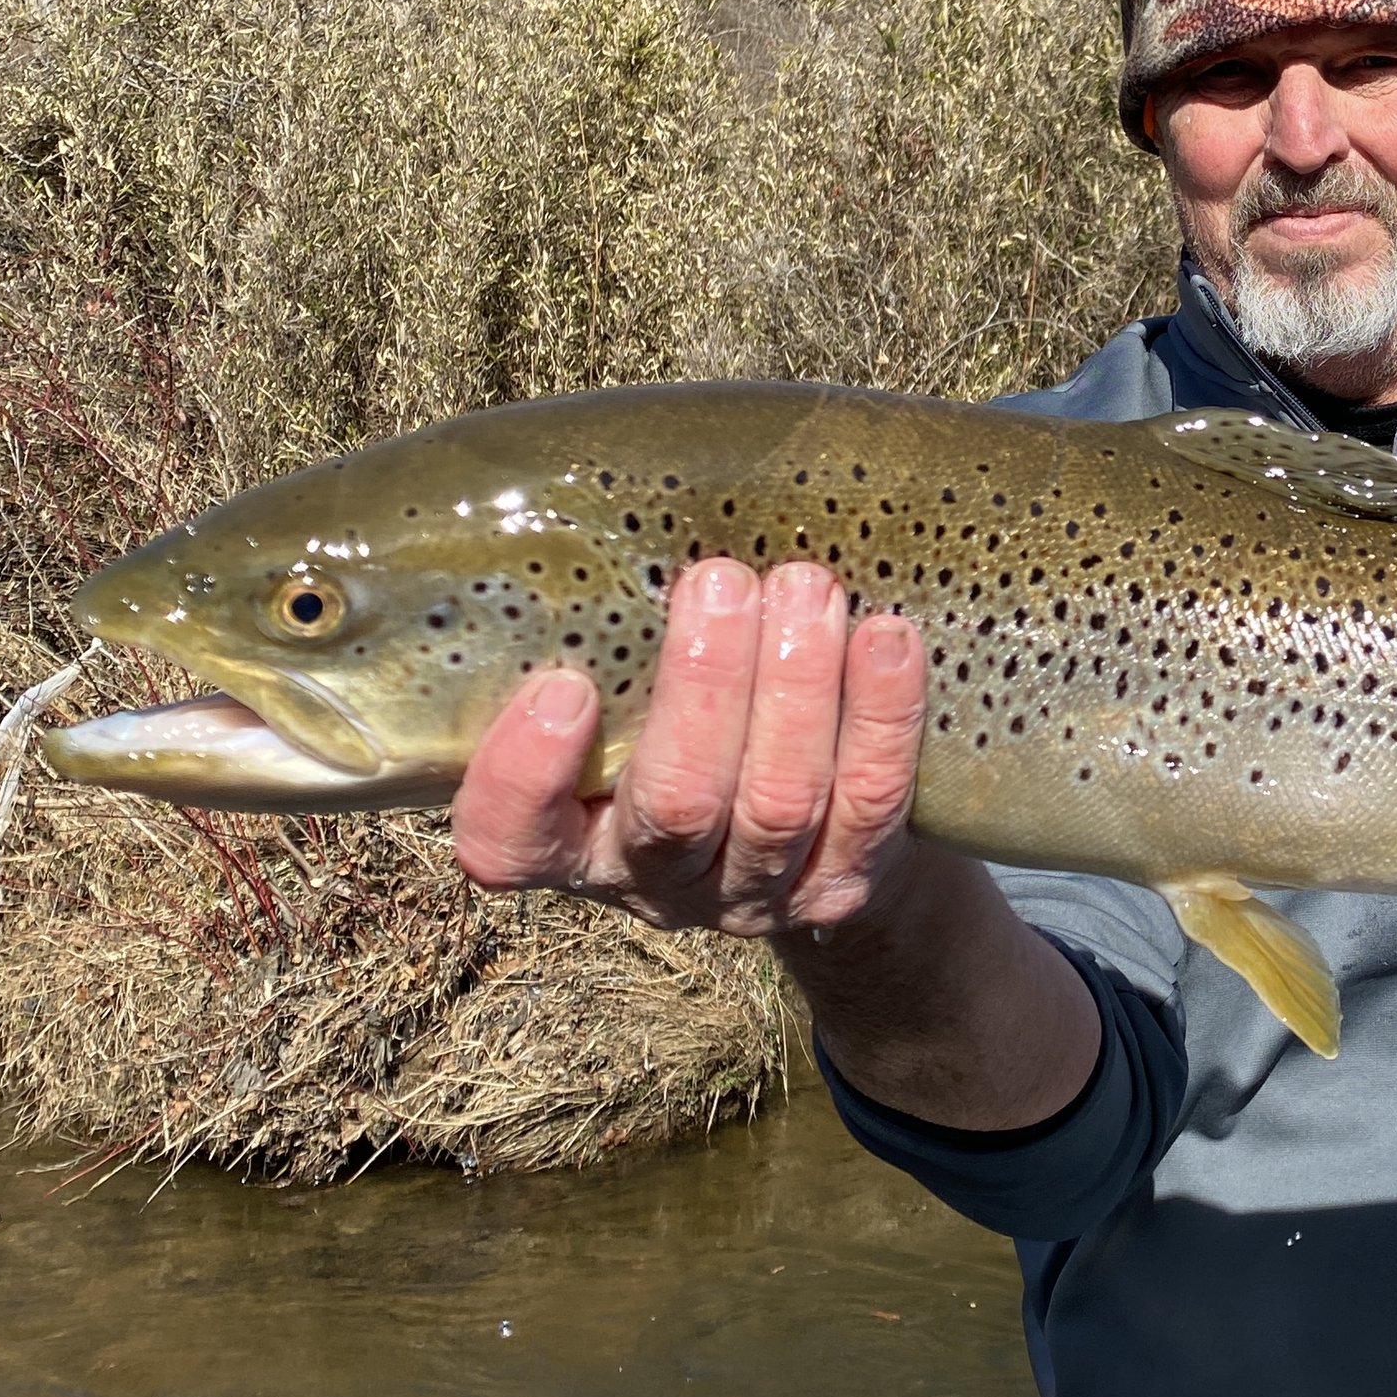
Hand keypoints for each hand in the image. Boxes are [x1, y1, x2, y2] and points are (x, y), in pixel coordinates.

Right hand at [452, 557, 1100, 1127]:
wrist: (813, 838)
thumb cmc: (686, 730)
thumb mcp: (624, 702)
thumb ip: (607, 643)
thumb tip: (608, 503)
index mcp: (569, 839)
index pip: (509, 841)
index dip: (526, 776)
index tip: (564, 684)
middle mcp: (654, 880)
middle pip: (674, 805)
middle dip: (703, 687)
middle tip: (719, 582)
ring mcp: (754, 893)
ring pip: (777, 802)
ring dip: (794, 685)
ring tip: (805, 585)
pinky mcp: (846, 882)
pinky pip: (870, 799)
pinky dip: (880, 714)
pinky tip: (886, 636)